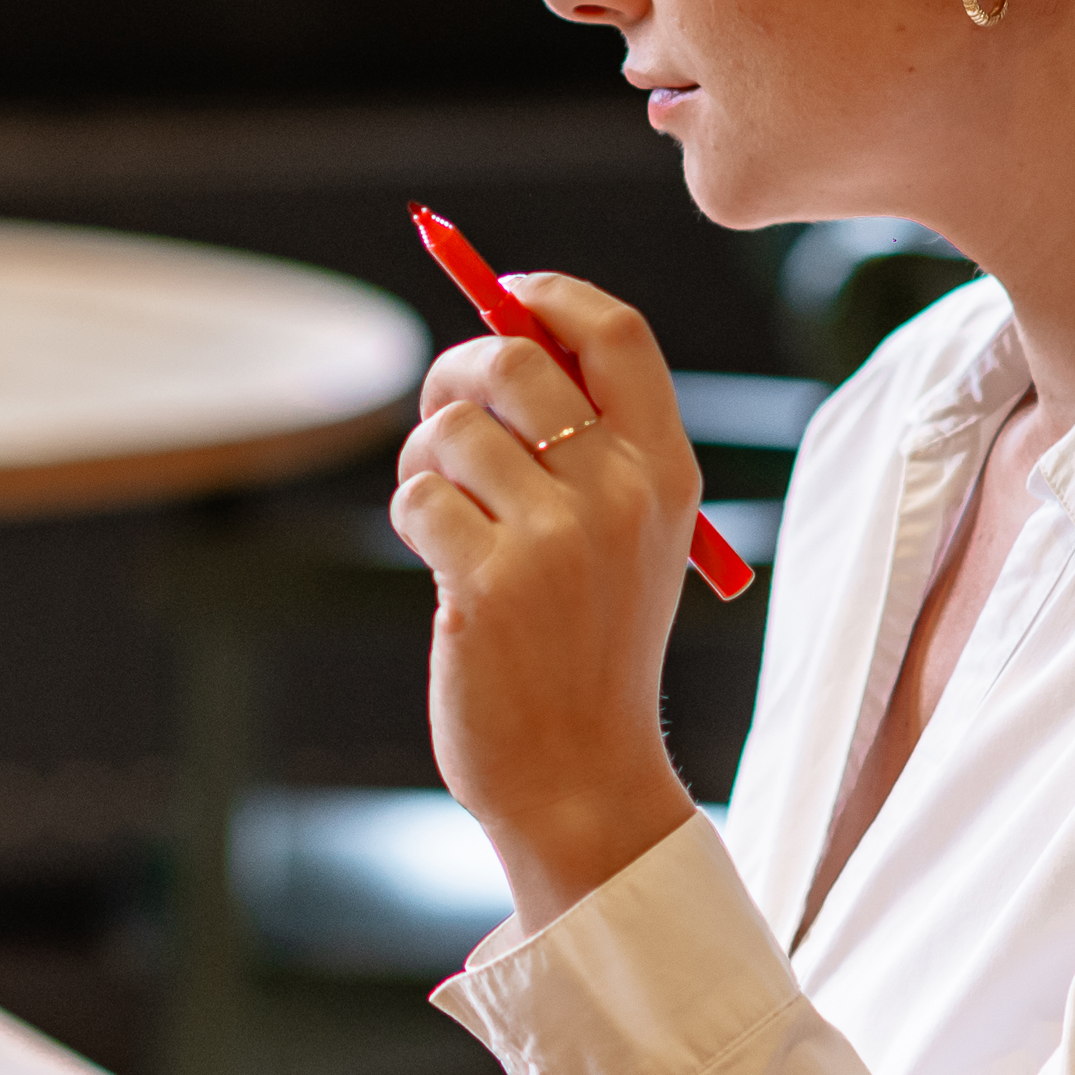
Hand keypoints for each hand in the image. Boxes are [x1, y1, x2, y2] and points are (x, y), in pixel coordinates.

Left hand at [388, 268, 705, 927]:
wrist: (582, 779)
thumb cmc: (589, 653)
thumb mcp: (627, 542)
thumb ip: (584, 448)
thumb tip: (499, 341)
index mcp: (664, 472)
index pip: (617, 334)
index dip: (552, 297)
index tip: (508, 296)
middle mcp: (618, 493)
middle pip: (514, 360)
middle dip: (454, 374)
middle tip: (439, 417)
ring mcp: (554, 539)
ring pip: (451, 429)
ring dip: (423, 461)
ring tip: (440, 513)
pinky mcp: (487, 582)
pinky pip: (416, 497)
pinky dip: (410, 517)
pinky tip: (438, 564)